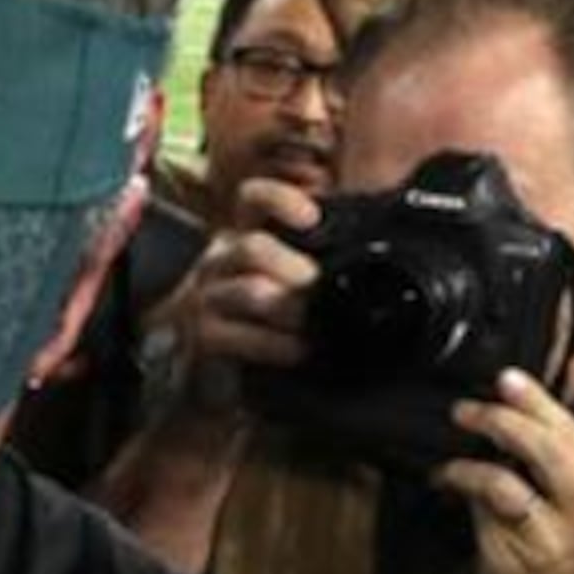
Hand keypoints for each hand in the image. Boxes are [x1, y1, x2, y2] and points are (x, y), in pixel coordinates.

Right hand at [163, 176, 327, 415]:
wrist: (223, 374)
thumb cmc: (270, 320)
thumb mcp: (292, 279)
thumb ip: (317, 257)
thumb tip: (369, 240)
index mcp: (245, 234)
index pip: (252, 199)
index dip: (279, 200)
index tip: (312, 218)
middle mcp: (221, 258)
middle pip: (253, 247)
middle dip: (296, 271)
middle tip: (319, 290)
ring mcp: (208, 296)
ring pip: (252, 291)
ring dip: (291, 309)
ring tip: (313, 324)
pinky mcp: (204, 335)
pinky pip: (241, 335)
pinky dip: (276, 344)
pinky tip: (299, 351)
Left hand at [436, 370, 573, 573]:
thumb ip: (565, 478)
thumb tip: (518, 429)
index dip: (544, 405)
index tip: (512, 381)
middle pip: (558, 446)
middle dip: (517, 413)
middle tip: (479, 401)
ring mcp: (563, 535)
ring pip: (525, 469)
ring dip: (487, 439)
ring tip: (461, 425)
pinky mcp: (527, 555)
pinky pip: (496, 500)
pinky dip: (467, 478)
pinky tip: (447, 475)